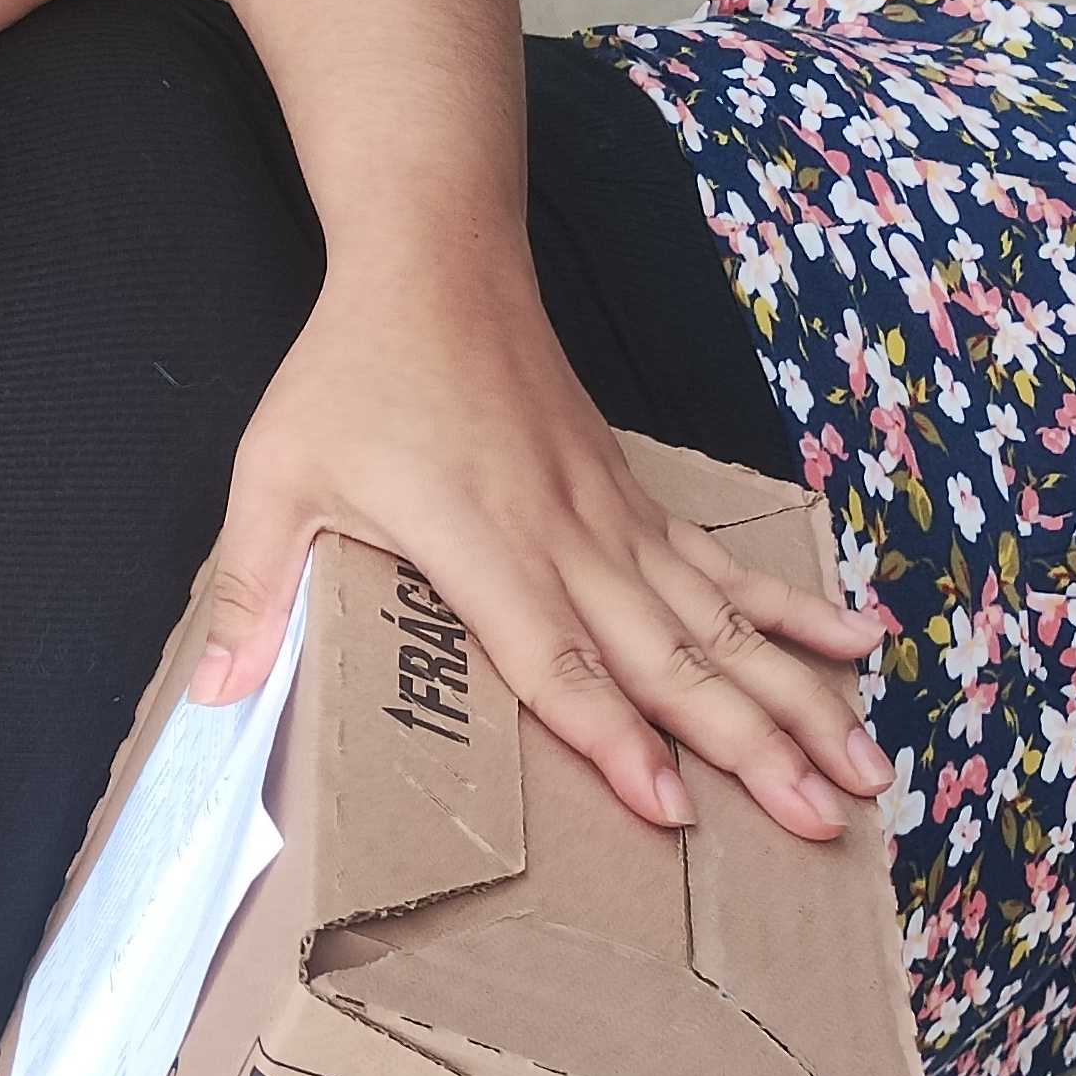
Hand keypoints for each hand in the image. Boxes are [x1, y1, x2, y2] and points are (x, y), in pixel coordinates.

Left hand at [189, 265, 895, 840]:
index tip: (673, 809)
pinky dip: (792, 609)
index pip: (558, 662)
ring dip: (797, 695)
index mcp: (481, 544)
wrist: (436, 259)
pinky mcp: (632, 497)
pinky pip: (723, 565)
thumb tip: (209, 701)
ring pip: (720, 622)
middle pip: (672, 658)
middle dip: (753, 744)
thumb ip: (248, 590)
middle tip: (827, 816)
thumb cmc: (351, 373)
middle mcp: (567, 538)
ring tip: (866, 768)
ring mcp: (613, 517)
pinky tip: (859, 644)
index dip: (613, 740)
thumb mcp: (273, 476)